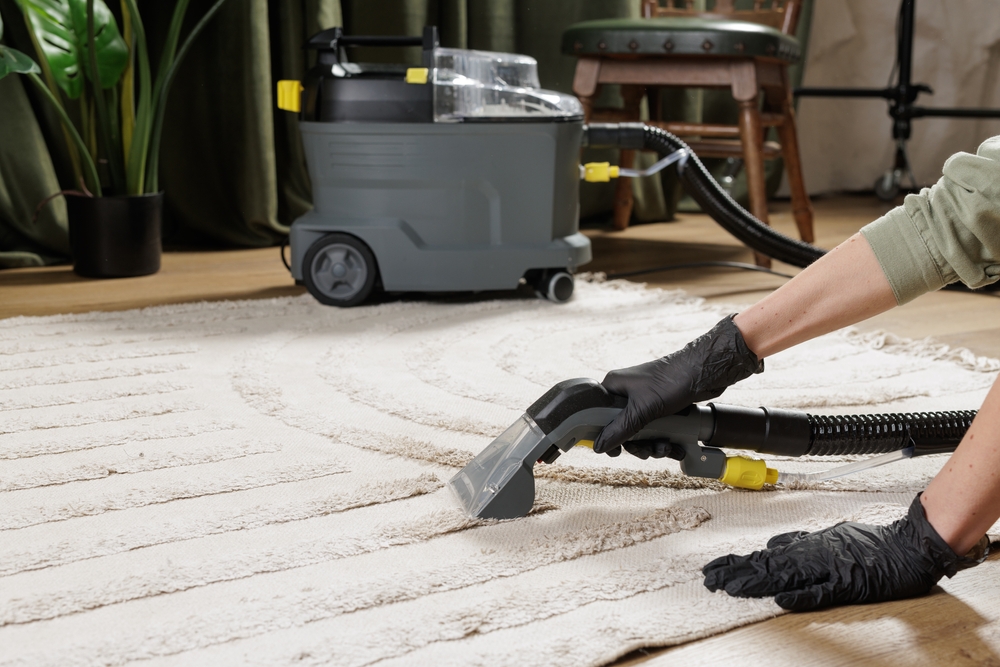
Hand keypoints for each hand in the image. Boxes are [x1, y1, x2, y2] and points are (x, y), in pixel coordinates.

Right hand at [593, 315, 762, 455]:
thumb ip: (619, 429)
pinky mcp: (661, 407)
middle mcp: (627, 393)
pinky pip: (656, 430)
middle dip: (638, 444)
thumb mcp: (642, 409)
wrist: (705, 372)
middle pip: (622, 429)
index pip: (599, 416)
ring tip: (667, 447)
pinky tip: (676, 446)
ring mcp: (645, 401)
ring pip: (641, 432)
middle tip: (648, 450)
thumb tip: (599, 445)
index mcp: (615, 387)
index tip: (617, 450)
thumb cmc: (672, 380)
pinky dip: (665, 440)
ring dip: (654, 445)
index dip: (606, 435)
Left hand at [703, 495, 989, 610]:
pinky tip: (780, 600)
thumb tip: (771, 546)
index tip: (713, 570)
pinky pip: (822, 592)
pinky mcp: (849, 585)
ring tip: (730, 588)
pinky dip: (801, 596)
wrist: (906, 547)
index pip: (764, 556)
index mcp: (807, 547)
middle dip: (736, 572)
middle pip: (767, 565)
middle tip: (708, 580)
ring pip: (786, 576)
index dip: (737, 563)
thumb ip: (799, 542)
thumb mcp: (827, 537)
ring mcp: (830, 570)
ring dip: (757, 582)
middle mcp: (813, 556)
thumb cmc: (868, 544)